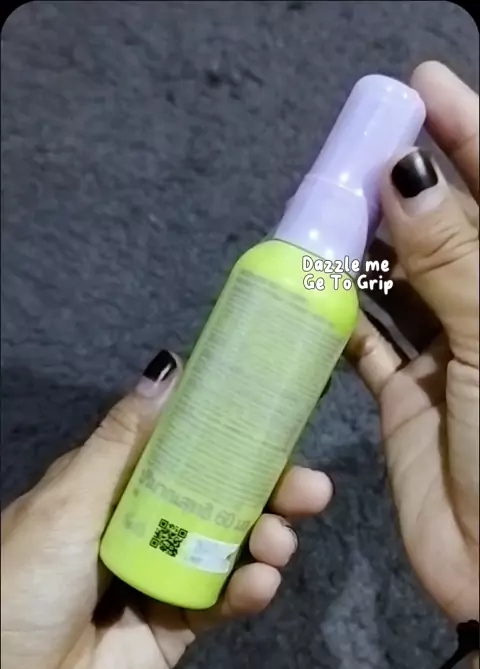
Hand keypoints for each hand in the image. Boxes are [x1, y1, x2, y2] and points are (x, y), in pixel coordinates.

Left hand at [1, 354, 332, 668]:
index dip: (230, 436)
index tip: (279, 423)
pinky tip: (261, 584)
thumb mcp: (67, 504)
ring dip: (267, 540)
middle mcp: (143, 528)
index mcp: (113, 490)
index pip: (184, 451)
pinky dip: (248, 593)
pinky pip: (221, 604)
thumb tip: (166, 368)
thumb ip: (121, 443)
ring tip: (280, 540)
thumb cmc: (24, 587)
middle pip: (219, 500)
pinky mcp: (176, 629)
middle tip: (311, 488)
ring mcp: (163, 579)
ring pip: (230, 550)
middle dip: (270, 491)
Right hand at [348, 64, 478, 637]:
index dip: (466, 137)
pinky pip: (365, 340)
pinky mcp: (403, 395)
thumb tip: (407, 174)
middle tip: (354, 144)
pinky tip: (314, 279)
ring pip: (399, 280)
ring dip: (365, 246)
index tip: (419, 89)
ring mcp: (445, 354)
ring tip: (325, 201)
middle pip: (443, 230)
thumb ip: (456, 261)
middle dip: (402, 186)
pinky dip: (340, 313)